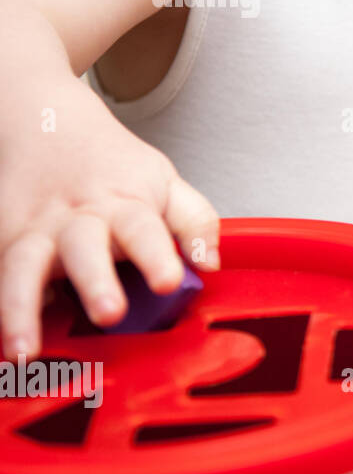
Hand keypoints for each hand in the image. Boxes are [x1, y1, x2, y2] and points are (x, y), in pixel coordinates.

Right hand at [0, 84, 221, 359]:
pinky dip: (2, 302)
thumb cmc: (113, 164)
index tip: (170, 281)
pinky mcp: (3, 241)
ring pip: (23, 265)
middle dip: (96, 281)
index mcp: (125, 204)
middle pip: (84, 247)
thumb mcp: (165, 182)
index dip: (159, 256)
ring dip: (21, 308)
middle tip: (109, 313)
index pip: (145, 229)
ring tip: (23, 349)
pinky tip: (6, 337)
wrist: (47, 123)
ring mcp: (35, 231)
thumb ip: (194, 221)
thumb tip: (211, 263)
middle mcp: (78, 218)